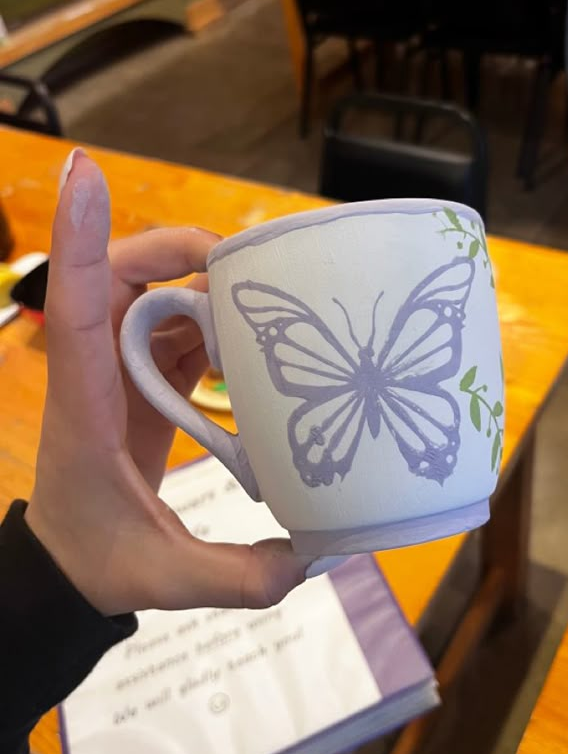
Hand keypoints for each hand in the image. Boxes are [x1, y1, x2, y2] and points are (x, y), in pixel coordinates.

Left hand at [25, 150, 305, 615]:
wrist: (69, 566)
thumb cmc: (100, 563)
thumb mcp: (166, 580)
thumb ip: (239, 576)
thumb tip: (313, 557)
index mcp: (88, 406)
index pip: (75, 308)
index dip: (81, 239)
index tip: (87, 172)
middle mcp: (100, 372)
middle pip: (122, 276)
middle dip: (179, 252)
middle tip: (245, 262)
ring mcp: (122, 370)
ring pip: (155, 295)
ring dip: (207, 284)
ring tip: (268, 295)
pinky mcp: (145, 380)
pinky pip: (175, 326)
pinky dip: (214, 319)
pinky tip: (256, 337)